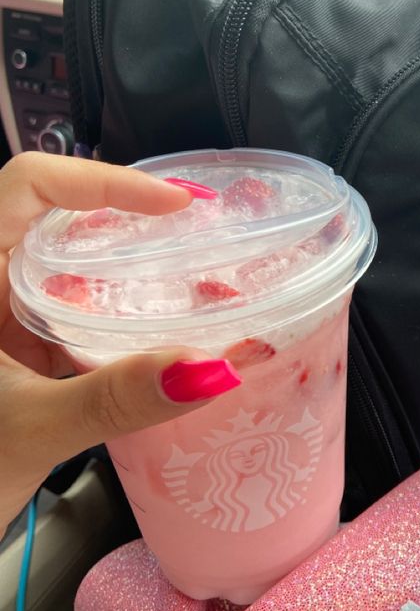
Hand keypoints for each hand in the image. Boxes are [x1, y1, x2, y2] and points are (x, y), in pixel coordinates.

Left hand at [0, 153, 239, 536]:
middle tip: (201, 231)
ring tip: (195, 275)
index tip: (176, 203)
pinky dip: (118, 311)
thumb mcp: (30, 431)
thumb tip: (208, 369)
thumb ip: (114, 400)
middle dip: (132, 218)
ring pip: (66, 263)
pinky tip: (158, 331)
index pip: (32, 184)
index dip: (106, 179)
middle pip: (58, 215)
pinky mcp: (12, 347)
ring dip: (129, 267)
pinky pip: (69, 306)